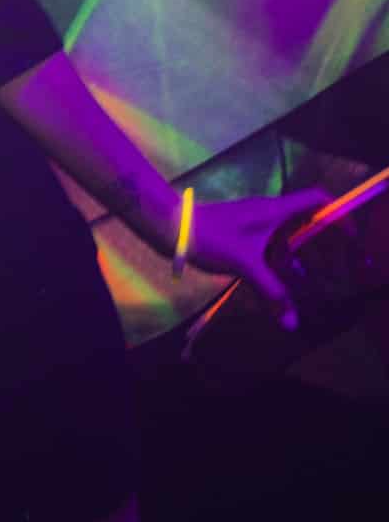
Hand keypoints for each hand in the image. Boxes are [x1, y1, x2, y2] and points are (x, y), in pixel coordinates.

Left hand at [183, 189, 331, 329]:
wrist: (170, 227)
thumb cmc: (211, 237)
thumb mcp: (245, 265)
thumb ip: (271, 292)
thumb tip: (292, 323)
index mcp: (275, 210)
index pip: (317, 199)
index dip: (338, 212)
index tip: (350, 236)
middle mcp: (268, 212)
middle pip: (305, 220)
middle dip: (321, 241)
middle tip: (334, 265)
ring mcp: (253, 221)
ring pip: (285, 235)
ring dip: (297, 254)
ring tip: (306, 280)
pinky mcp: (240, 232)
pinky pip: (268, 244)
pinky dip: (277, 259)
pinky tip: (276, 283)